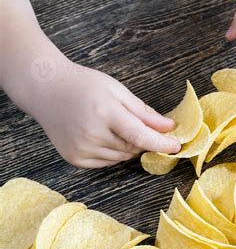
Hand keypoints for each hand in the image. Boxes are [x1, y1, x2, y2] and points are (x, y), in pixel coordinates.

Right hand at [29, 62, 180, 167]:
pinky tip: (100, 135)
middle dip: (141, 138)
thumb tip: (169, 127)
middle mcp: (92, 134)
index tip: (177, 146)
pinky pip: (107, 162)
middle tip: (130, 122)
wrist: (46, 90)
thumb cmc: (84, 86)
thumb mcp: (117, 91)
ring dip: (127, 146)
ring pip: (122, 157)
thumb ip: (144, 112)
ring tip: (111, 125)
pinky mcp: (75, 158)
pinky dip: (112, 152)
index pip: (141, 136)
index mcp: (105, 113)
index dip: (161, 143)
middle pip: (133, 147)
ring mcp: (81, 148)